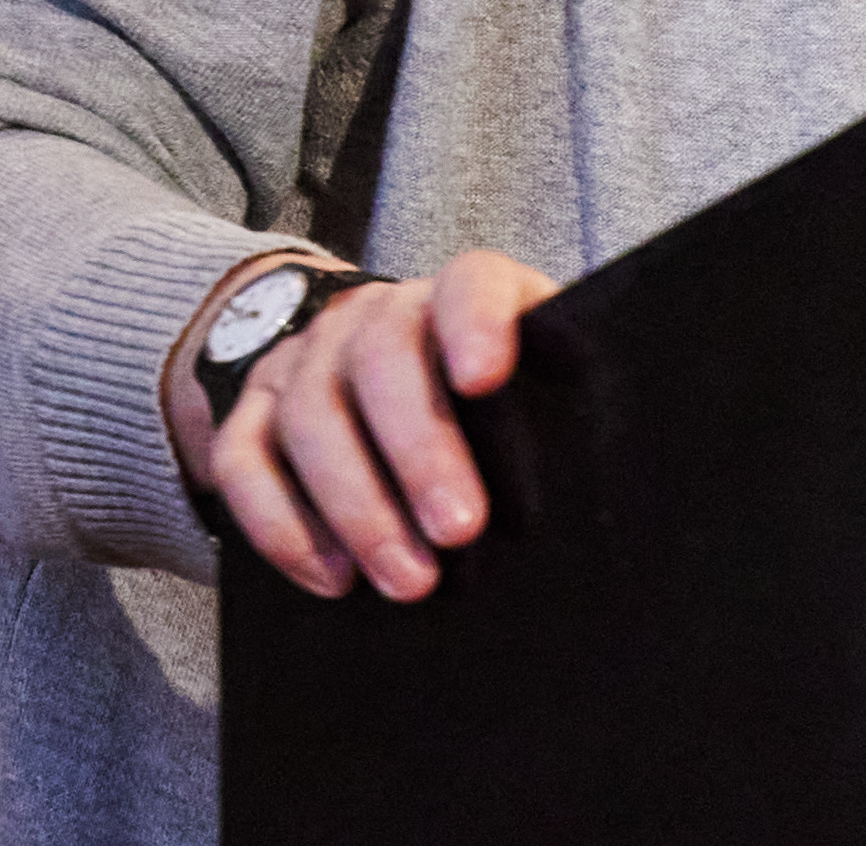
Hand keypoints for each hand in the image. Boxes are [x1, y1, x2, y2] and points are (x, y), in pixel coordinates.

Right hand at [166, 248, 558, 599]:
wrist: (385, 383)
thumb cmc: (497, 408)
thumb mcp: (541, 390)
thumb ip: (573, 402)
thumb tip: (623, 472)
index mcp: (461, 297)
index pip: (470, 284)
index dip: (477, 321)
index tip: (486, 378)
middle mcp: (377, 315)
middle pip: (382, 359)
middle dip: (419, 451)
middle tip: (460, 532)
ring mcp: (306, 359)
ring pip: (312, 415)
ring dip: (358, 507)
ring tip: (408, 582)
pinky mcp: (252, 412)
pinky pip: (243, 460)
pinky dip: (282, 525)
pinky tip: (332, 579)